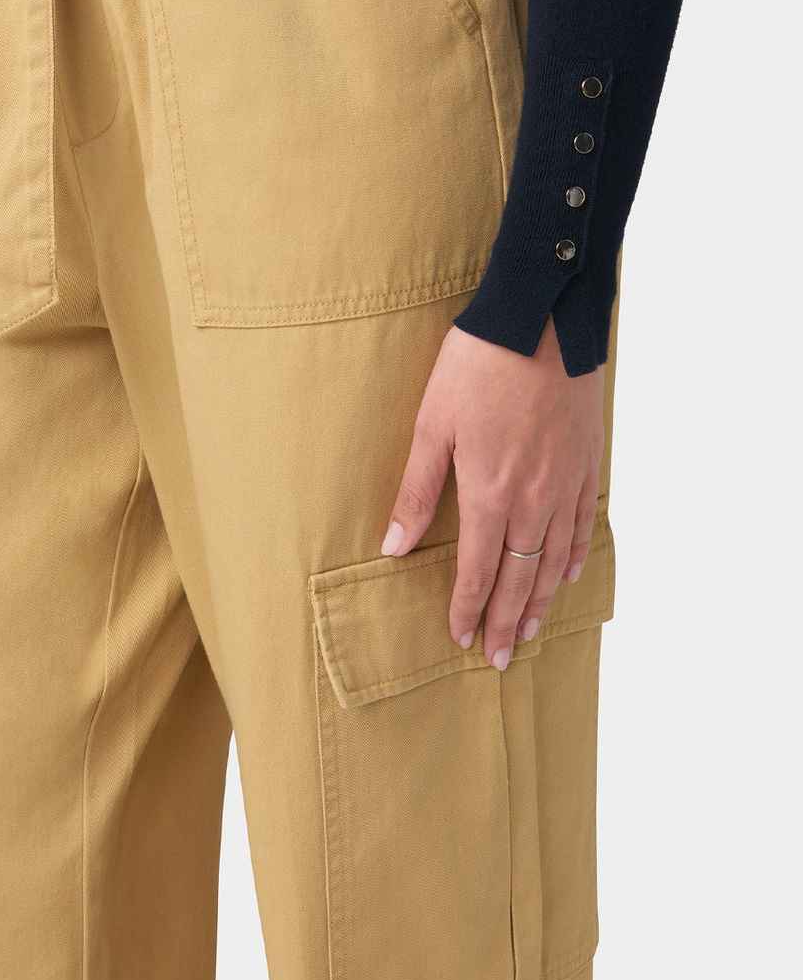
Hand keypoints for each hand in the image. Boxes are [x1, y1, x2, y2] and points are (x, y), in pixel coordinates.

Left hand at [382, 320, 604, 669]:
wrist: (542, 321)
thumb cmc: (477, 367)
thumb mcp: (432, 425)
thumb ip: (416, 492)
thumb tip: (394, 547)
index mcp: (490, 494)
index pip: (478, 571)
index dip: (469, 609)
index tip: (462, 638)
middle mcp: (533, 500)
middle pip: (519, 578)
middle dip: (506, 622)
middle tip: (498, 658)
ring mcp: (565, 483)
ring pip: (554, 560)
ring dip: (539, 600)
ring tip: (528, 631)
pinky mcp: (585, 463)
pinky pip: (582, 524)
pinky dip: (573, 556)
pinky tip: (565, 574)